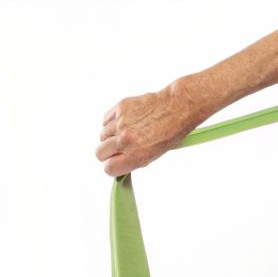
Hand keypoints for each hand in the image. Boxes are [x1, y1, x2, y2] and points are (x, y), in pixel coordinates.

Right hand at [96, 76, 212, 177]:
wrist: (178, 107)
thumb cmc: (171, 131)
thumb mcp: (154, 154)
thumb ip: (134, 160)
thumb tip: (119, 163)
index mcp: (136, 155)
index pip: (109, 168)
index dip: (111, 166)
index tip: (115, 163)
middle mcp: (126, 140)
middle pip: (99, 153)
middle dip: (107, 153)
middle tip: (116, 149)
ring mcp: (121, 123)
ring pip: (102, 135)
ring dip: (110, 136)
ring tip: (125, 132)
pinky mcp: (120, 108)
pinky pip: (106, 119)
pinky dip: (111, 121)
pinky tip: (124, 121)